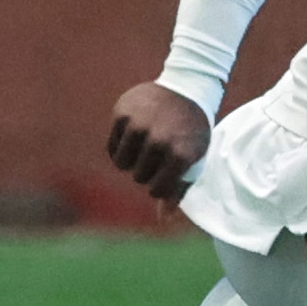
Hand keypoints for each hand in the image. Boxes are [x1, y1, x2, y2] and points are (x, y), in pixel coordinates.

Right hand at [107, 81, 212, 202]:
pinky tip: (134, 135)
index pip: (157, 190)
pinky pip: (112, 147)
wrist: (187, 88)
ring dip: (131, 160)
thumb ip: (179, 188)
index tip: (167, 173)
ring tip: (144, 147)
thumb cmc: (191, 130)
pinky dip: (120, 146)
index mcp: (181, 154)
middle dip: (146, 170)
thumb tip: (162, 217)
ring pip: (121, 164)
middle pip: (138, 177)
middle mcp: (159, 140)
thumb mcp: (194, 158)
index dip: (160, 186)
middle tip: (158, 153)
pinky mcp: (122, 113)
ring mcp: (140, 125)